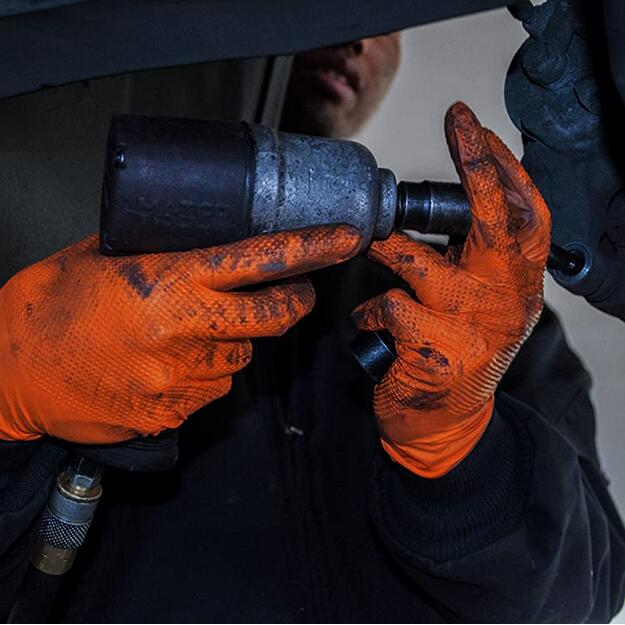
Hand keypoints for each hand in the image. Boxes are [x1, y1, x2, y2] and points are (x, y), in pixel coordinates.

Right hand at [0, 225, 359, 443]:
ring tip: (194, 330)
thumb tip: (213, 245)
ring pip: (243, 358)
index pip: (259, 260)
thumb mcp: (107, 256)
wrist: (10, 371)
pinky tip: (171, 362)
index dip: (310, 247)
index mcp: (168, 282)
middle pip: (274, 318)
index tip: (344, 237)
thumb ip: (166, 250)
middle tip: (290, 292)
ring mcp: (180, 380)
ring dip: (236, 342)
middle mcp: (182, 333)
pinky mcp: (172, 414)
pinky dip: (208, 374)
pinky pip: (215, 390)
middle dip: (292, 303)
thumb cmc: (51, 305)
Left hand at [352, 102, 549, 477]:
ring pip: (419, 265)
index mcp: (519, 285)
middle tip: (458, 125)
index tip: (477, 128)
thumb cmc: (459, 353)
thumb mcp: (480, 306)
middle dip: (476, 166)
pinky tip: (372, 325)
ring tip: (372, 249)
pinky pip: (388, 309)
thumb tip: (440, 210)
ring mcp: (473, 329)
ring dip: (387, 251)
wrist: (447, 424)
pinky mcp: (435, 355)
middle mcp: (506, 302)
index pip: (527, 217)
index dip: (505, 169)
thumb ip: (473, 263)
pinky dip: (371, 312)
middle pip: (496, 223)